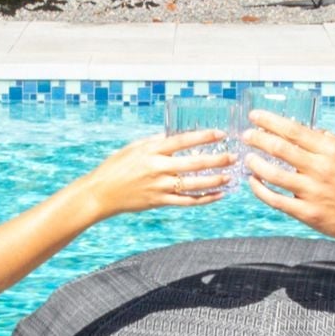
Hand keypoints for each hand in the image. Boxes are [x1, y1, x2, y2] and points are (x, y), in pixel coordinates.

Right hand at [82, 129, 234, 216]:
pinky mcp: (159, 202)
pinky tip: (217, 195)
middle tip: (234, 157)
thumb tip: (177, 136)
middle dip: (217, 160)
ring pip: (194, 185)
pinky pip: (186, 202)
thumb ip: (156, 142)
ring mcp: (159, 187)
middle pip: (194, 163)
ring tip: (230, 176)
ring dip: (214, 181)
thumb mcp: (134, 148)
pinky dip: (204, 199)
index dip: (203, 137)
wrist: (100, 193)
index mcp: (151, 150)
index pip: (183, 140)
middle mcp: (157, 168)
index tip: (221, 134)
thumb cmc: (116, 167)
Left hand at [241, 111, 334, 242]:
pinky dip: (260, 190)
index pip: (293, 131)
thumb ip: (332, 140)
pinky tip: (254, 183)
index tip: (255, 117)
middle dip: (258, 139)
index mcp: (331, 150)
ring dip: (256, 164)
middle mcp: (320, 168)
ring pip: (273, 175)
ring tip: (248, 159)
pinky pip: (276, 200)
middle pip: (280, 149)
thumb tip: (311, 130)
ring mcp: (313, 192)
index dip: (270, 122)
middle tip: (246, 136)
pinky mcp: (308, 213)